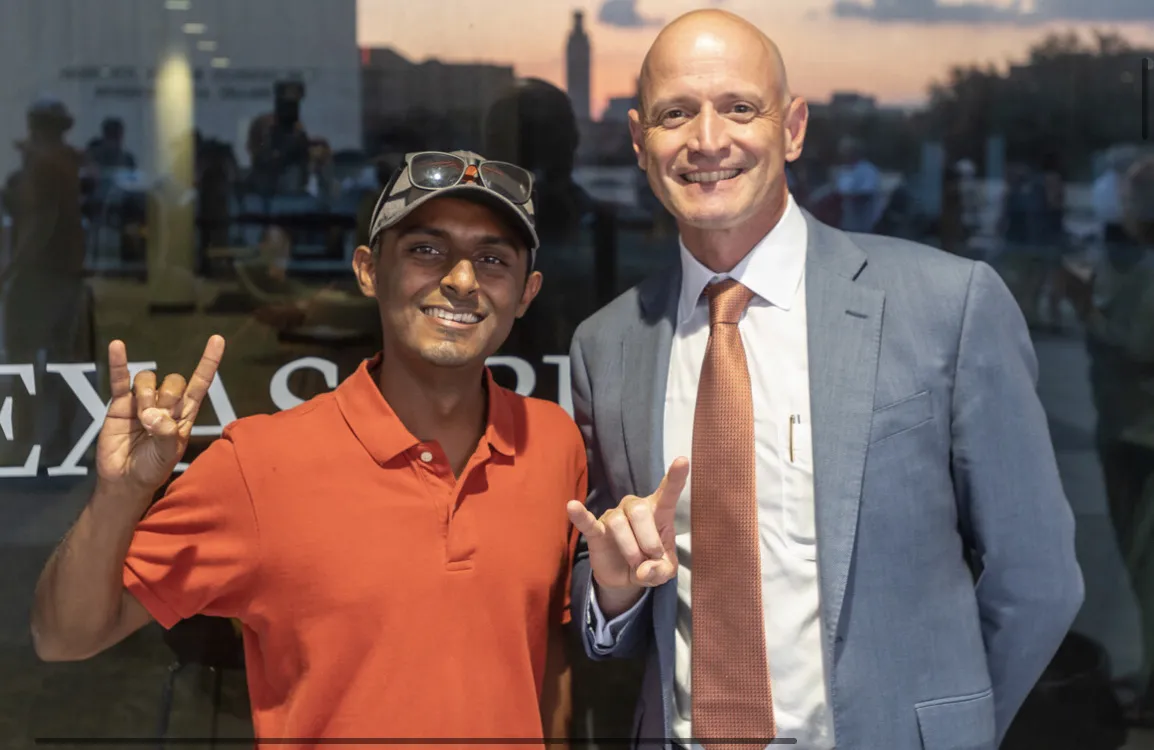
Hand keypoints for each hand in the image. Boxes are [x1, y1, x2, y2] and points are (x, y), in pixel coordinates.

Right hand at [95, 336, 225, 497]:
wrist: (125, 480)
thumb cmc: (152, 468)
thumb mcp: (166, 455)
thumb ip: (166, 434)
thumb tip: (153, 414)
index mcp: (185, 414)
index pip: (200, 383)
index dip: (208, 362)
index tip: (217, 339)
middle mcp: (166, 404)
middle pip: (173, 381)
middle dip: (167, 396)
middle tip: (155, 420)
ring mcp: (142, 401)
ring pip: (148, 379)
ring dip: (146, 394)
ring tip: (141, 417)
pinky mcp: (120, 404)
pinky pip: (119, 379)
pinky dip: (119, 362)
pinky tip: (117, 346)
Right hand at [567, 457, 688, 595]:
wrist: (625, 576)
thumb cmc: (650, 563)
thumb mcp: (665, 571)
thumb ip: (662, 571)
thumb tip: (645, 570)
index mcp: (659, 512)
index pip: (668, 492)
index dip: (675, 477)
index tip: (683, 460)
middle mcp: (635, 507)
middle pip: (640, 511)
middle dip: (648, 540)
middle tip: (651, 560)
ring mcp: (614, 517)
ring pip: (619, 523)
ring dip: (630, 549)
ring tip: (635, 563)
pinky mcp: (597, 531)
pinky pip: (588, 522)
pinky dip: (581, 515)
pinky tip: (572, 506)